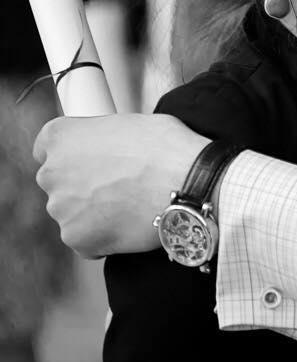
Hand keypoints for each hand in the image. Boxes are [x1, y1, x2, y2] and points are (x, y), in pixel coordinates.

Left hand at [33, 113, 209, 257]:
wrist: (187, 183)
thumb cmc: (167, 147)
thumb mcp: (133, 122)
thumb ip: (106, 137)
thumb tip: (112, 148)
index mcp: (62, 137)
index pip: (45, 146)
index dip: (70, 152)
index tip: (86, 157)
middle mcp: (52, 172)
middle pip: (59, 180)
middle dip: (82, 182)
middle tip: (118, 181)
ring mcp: (62, 209)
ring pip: (73, 211)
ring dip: (93, 210)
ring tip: (130, 203)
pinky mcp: (77, 239)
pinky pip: (85, 238)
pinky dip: (103, 234)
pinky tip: (129, 221)